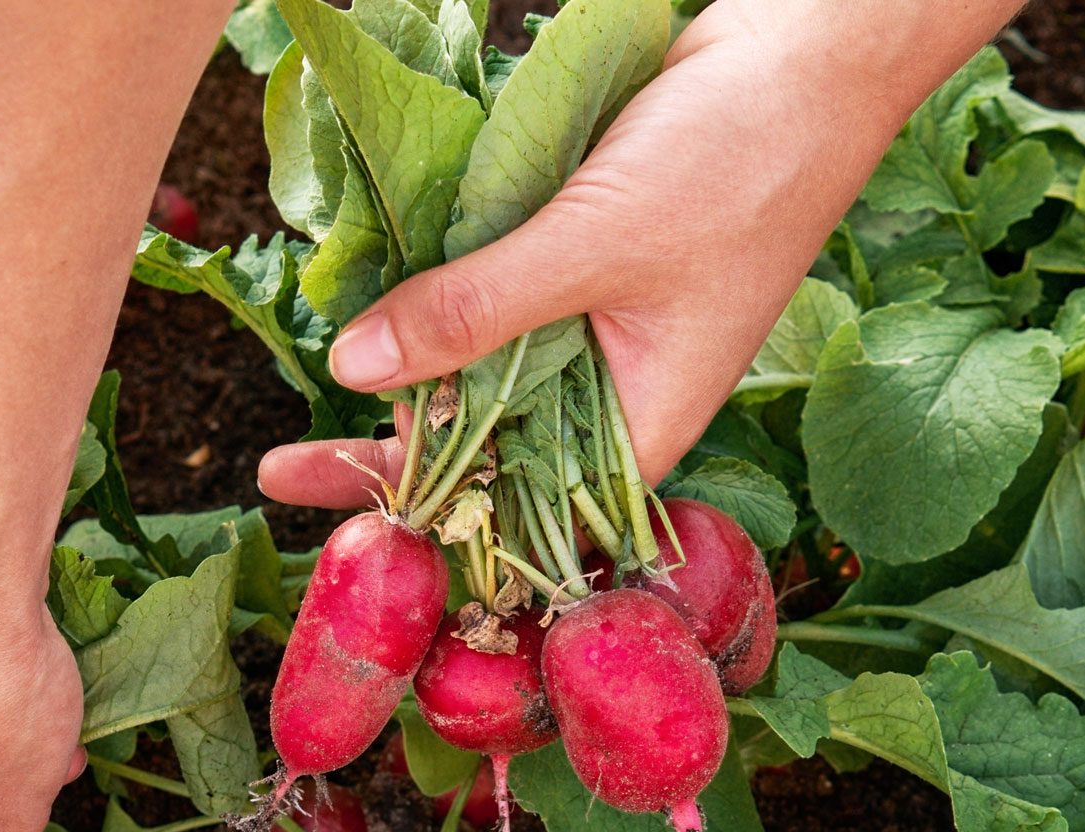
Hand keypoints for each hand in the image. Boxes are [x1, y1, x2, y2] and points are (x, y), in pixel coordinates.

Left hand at [261, 1, 1005, 507]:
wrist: (807, 49)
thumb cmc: (739, 158)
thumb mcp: (590, 244)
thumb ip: (472, 311)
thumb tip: (356, 370)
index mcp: (643, 425)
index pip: (522, 506)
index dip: (430, 522)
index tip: (341, 529)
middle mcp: (616, 393)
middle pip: (489, 452)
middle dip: (394, 462)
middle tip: (277, 474)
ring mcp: (594, 330)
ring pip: (482, 378)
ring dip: (406, 386)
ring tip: (300, 421)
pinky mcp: (574, 266)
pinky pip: (492, 306)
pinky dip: (437, 310)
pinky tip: (364, 321)